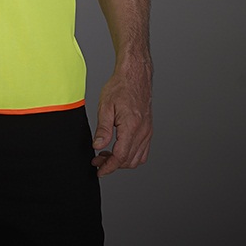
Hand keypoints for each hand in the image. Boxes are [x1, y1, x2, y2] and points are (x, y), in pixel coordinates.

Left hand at [91, 63, 152, 177]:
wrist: (135, 75)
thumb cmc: (120, 86)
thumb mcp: (105, 106)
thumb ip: (103, 128)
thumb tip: (97, 146)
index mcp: (132, 127)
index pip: (120, 157)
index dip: (108, 167)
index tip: (98, 170)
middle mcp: (143, 132)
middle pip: (129, 161)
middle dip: (113, 165)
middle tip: (98, 160)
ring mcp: (147, 131)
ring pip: (138, 159)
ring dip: (122, 161)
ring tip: (106, 155)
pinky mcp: (148, 129)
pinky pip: (143, 151)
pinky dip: (131, 155)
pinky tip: (119, 148)